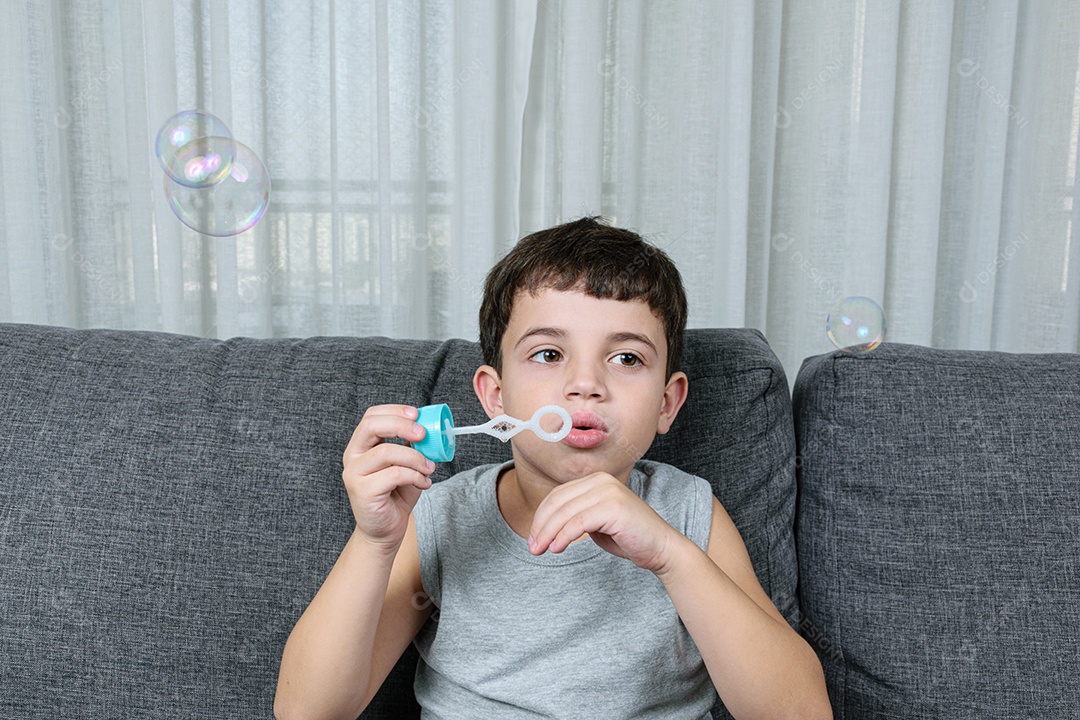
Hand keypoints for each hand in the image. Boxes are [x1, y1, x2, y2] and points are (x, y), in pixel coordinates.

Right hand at [342, 404, 434, 554]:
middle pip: (371, 426)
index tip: (416, 413)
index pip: (371, 417)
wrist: (385, 530)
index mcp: (361, 445)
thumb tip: (429, 430)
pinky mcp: (362, 491)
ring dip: (415, 458)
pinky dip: (415, 475)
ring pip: (387, 452)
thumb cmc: (395, 495)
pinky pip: (394, 474)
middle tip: (423, 434)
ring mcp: (354, 474)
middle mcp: (353, 456)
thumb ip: (412, 447)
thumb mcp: (407, 464)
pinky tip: (423, 483)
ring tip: (429, 468)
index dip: (394, 411)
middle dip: (401, 425)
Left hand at [527, 472, 681, 574]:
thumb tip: (544, 524)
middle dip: (540, 526)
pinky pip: (577, 522)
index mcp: (596, 479)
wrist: (660, 548)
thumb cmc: (628, 537)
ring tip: (540, 550)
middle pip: (557, 501)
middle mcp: (601, 480)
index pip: (557, 495)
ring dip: (547, 533)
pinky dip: (563, 537)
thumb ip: (575, 515)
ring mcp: (608, 491)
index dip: (541, 516)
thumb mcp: (595, 521)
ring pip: (565, 512)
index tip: (533, 537)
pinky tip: (557, 548)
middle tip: (533, 547)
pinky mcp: (613, 507)